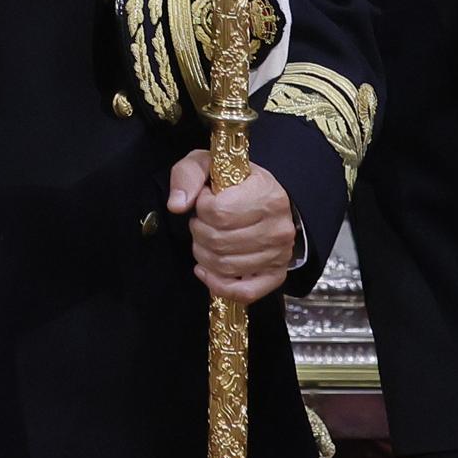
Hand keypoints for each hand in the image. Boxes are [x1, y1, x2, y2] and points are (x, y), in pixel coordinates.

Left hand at [172, 153, 300, 302]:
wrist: (265, 198)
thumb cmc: (235, 182)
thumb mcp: (209, 164)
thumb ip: (188, 175)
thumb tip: (177, 205)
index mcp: (267, 195)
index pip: (218, 212)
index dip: (201, 208)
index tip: (205, 201)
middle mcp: (278, 228)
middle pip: (219, 241)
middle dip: (198, 232)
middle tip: (201, 223)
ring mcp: (280, 255)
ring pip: (226, 266)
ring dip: (203, 254)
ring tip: (205, 239)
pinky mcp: (275, 276)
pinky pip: (244, 293)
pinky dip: (218, 285)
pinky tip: (205, 271)